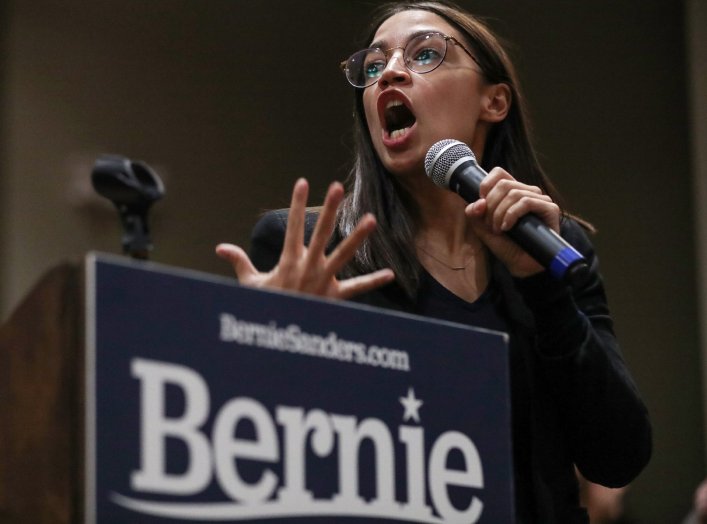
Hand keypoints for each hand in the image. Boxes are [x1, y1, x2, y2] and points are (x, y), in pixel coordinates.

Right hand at [216, 178, 394, 298]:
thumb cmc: (267, 306)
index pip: (294, 225)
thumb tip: (220, 248)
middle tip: (337, 188)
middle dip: (329, 208)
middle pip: (321, 232)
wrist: (280, 336)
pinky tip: (390, 274)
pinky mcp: (335, 297)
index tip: (302, 181)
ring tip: (372, 219)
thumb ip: (240, 262)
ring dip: (358, 237)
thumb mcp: (251, 284)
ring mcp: (324, 280)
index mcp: (289, 260)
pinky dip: (372, 282)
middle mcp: (308, 266)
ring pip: (344, 255)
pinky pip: (357, 289)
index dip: (298, 203)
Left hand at [464, 167, 559, 277]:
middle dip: (491, 206)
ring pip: (514, 193)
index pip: (499, 173)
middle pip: (503, 184)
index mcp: (512, 192)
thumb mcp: (483, 229)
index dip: (485, 185)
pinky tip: (507, 227)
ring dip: (499, 213)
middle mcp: (528, 192)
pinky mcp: (550, 209)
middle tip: (490, 226)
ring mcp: (540, 200)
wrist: (522, 266)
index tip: (481, 205)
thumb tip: (477, 203)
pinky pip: (526, 202)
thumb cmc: (506, 246)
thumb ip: (475, 214)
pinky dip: (512, 214)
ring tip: (498, 230)